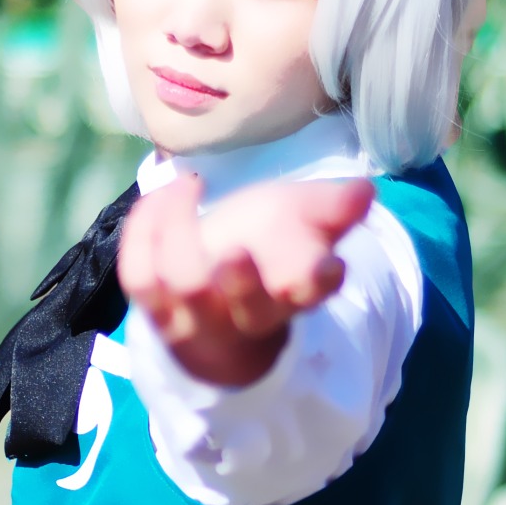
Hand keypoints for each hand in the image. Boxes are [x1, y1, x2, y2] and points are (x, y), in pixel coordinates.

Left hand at [117, 173, 374, 385]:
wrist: (219, 293)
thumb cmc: (272, 248)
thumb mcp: (307, 221)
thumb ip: (334, 208)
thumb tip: (365, 192)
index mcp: (290, 294)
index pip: (309, 295)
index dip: (317, 283)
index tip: (328, 268)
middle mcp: (245, 314)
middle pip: (245, 309)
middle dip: (242, 281)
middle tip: (235, 249)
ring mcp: (197, 318)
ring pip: (186, 287)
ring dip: (180, 232)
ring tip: (189, 186)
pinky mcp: (156, 310)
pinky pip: (139, 276)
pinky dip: (144, 231)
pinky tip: (162, 197)